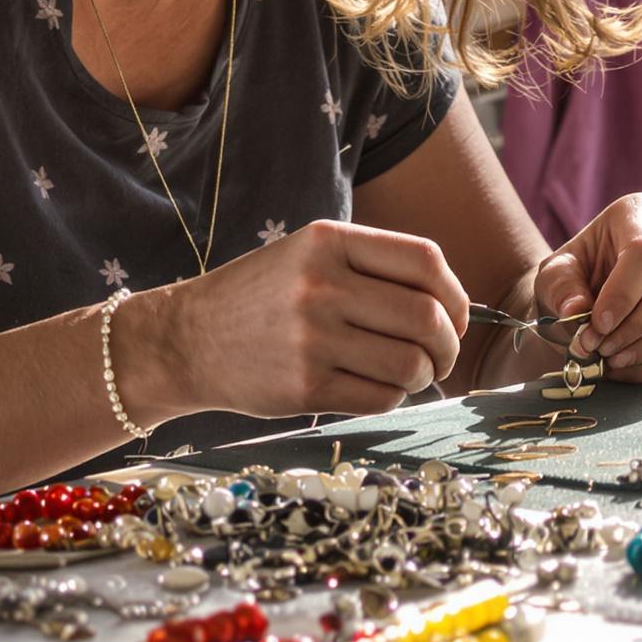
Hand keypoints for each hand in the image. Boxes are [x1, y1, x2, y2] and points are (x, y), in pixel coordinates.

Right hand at [136, 220, 467, 419]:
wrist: (184, 340)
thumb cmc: (261, 297)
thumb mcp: (308, 254)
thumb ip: (372, 267)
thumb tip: (452, 306)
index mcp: (328, 242)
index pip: (426, 261)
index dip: (457, 294)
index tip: (456, 316)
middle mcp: (321, 286)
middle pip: (427, 317)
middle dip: (449, 344)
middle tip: (441, 356)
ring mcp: (312, 338)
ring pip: (411, 364)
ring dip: (424, 376)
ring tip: (411, 375)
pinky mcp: (304, 387)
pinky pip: (381, 398)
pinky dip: (393, 398)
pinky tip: (377, 389)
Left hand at [528, 193, 641, 382]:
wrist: (593, 293)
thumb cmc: (576, 277)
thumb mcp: (554, 276)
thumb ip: (561, 289)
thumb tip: (577, 311)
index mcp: (641, 213)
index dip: (624, 294)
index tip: (598, 325)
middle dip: (641, 323)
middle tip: (605, 348)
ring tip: (616, 358)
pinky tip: (640, 360)